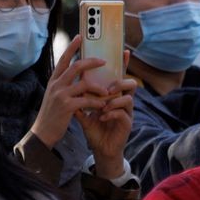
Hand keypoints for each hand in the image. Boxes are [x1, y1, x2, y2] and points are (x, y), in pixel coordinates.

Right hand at [30, 34, 112, 148]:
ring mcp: (61, 95)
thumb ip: (64, 86)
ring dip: (98, 87)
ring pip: (84, 83)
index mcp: (54, 81)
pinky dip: (97, 102)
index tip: (79, 36)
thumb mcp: (55, 97)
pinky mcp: (67, 106)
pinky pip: (86, 100)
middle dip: (92, 62)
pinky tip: (103, 105)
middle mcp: (56, 85)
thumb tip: (78, 78)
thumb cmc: (52, 115)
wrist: (43, 132)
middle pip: (76, 66)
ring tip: (107, 91)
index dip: (71, 47)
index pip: (63, 59)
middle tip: (104, 61)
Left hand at [79, 49, 136, 178]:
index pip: (119, 76)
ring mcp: (127, 112)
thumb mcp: (84, 111)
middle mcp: (123, 101)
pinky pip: (123, 113)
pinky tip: (102, 117)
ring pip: (129, 98)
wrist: (100, 149)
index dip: (123, 64)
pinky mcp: (127, 123)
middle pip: (130, 83)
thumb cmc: (95, 128)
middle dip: (120, 82)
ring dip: (115, 99)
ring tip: (104, 104)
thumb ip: (80, 97)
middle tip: (108, 88)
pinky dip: (111, 113)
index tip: (123, 50)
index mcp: (114, 95)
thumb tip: (69, 82)